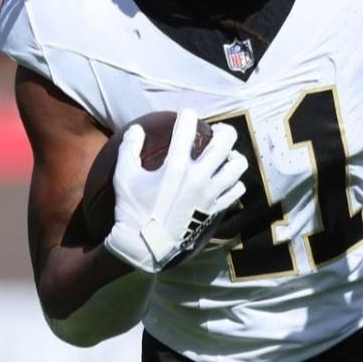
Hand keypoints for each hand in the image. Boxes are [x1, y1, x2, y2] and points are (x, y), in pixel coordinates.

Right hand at [103, 111, 248, 273]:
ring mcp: (211, 194)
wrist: (146, 246)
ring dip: (233, 156)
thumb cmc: (132, 210)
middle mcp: (199, 177)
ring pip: (238, 165)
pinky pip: (237, 189)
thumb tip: (137, 128)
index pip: (187, 128)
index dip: (187, 116)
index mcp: (176, 166)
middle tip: (217, 132)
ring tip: (224, 157)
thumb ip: (130, 148)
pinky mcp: (216, 209)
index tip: (186, 115)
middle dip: (223, 131)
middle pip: (226, 141)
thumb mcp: (124, 177)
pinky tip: (225, 181)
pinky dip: (234, 181)